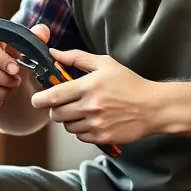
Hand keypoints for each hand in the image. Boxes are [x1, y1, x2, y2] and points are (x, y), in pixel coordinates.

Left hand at [31, 48, 166, 145]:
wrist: (153, 107)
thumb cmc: (129, 83)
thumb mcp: (105, 64)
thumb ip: (76, 58)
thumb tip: (54, 53)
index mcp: (89, 86)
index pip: (54, 96)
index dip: (40, 99)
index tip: (37, 99)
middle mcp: (90, 107)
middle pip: (56, 114)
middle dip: (55, 109)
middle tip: (64, 103)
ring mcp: (96, 124)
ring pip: (67, 126)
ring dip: (69, 119)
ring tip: (83, 110)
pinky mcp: (102, 137)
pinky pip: (80, 136)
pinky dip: (81, 129)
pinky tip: (93, 120)